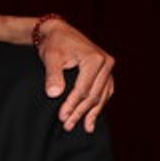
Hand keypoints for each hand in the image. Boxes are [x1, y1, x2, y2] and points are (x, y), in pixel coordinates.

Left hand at [35, 18, 115, 132]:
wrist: (59, 32)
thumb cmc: (54, 44)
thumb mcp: (50, 57)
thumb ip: (52, 75)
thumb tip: (54, 94)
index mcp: (95, 59)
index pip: (83, 89)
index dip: (72, 105)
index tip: (62, 118)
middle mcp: (106, 63)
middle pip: (93, 94)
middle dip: (80, 112)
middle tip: (68, 126)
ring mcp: (108, 68)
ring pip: (101, 95)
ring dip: (92, 112)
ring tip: (85, 128)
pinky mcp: (106, 71)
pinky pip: (105, 91)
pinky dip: (99, 104)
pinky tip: (93, 116)